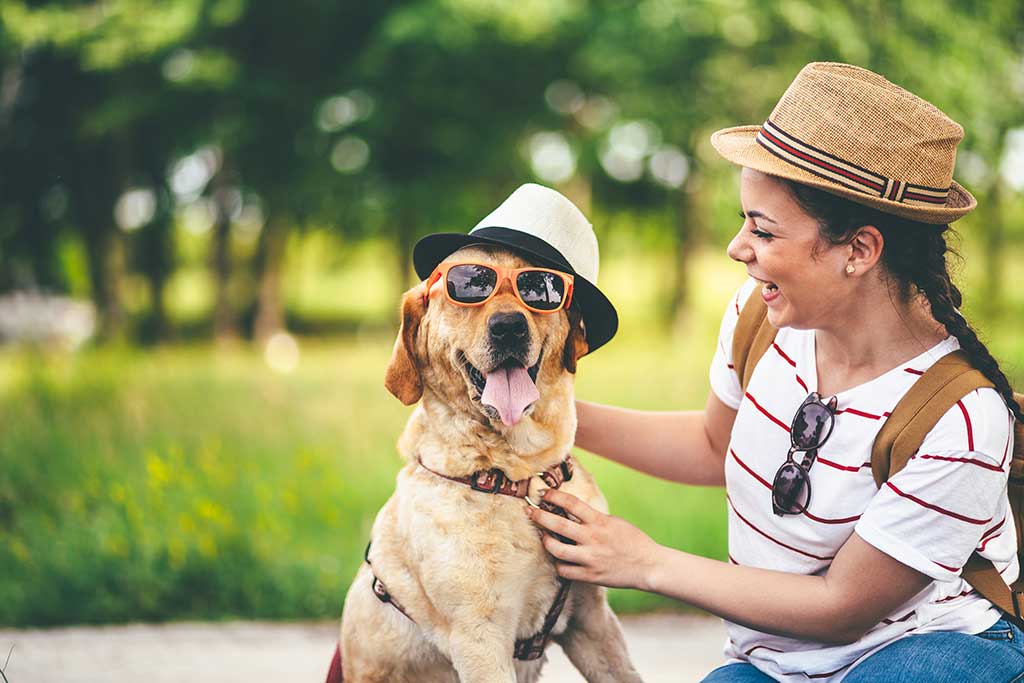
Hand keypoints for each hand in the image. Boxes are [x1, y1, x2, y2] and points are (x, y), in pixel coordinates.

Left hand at [525, 488, 662, 589]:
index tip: (544, 493)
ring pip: (556, 550)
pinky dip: (559, 564)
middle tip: (529, 511)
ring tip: (543, 536)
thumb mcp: (614, 522)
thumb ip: (593, 518)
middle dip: (539, 516)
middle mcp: (593, 539)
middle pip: (558, 525)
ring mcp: (590, 558)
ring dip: (546, 541)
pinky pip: (564, 570)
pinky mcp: (590, 576)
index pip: (571, 503)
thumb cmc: (632, 541)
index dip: (554, 496)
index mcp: (600, 522)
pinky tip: (559, 559)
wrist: (648, 565)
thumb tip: (572, 512)